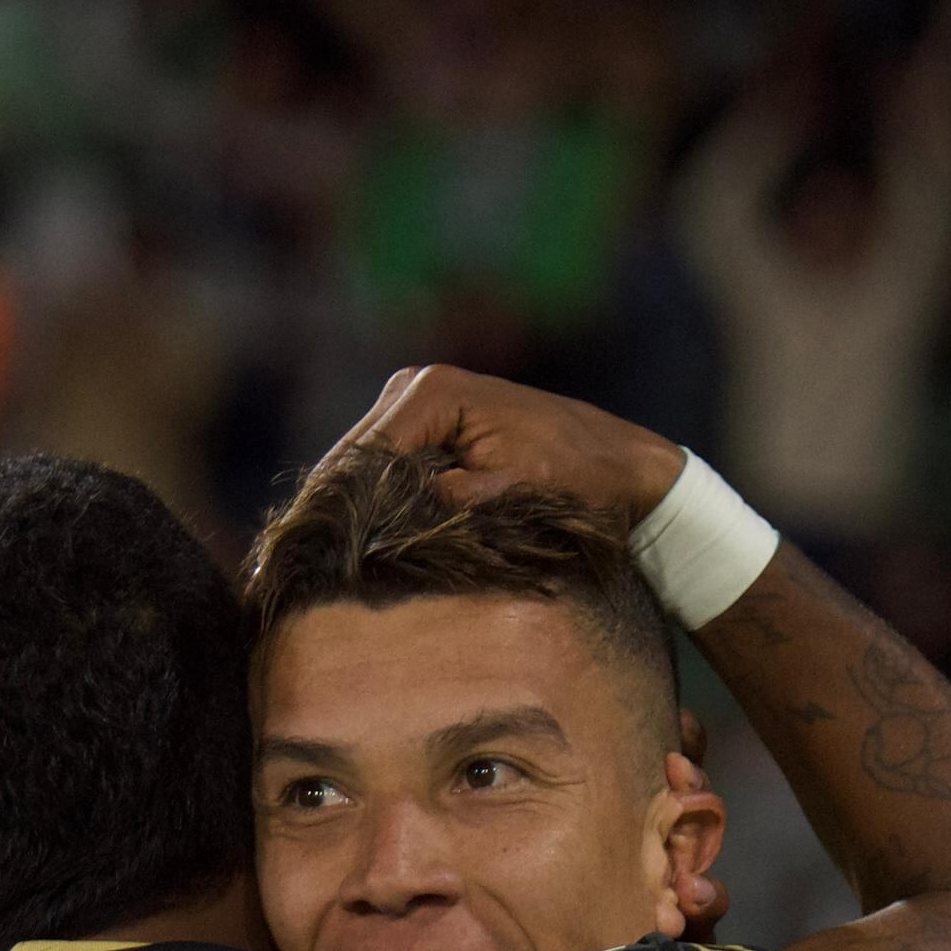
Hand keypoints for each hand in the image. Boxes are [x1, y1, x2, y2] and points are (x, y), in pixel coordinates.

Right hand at [333, 364, 684, 525]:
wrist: (623, 464)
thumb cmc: (580, 480)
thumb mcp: (506, 499)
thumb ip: (438, 505)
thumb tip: (377, 527)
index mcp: (434, 392)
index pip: (360, 458)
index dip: (341, 512)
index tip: (328, 559)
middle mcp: (414, 384)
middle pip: (351, 458)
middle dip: (342, 510)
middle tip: (326, 567)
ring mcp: (416, 399)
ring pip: (363, 465)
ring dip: (357, 508)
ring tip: (344, 558)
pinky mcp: (426, 422)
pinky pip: (386, 465)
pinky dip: (379, 499)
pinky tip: (372, 538)